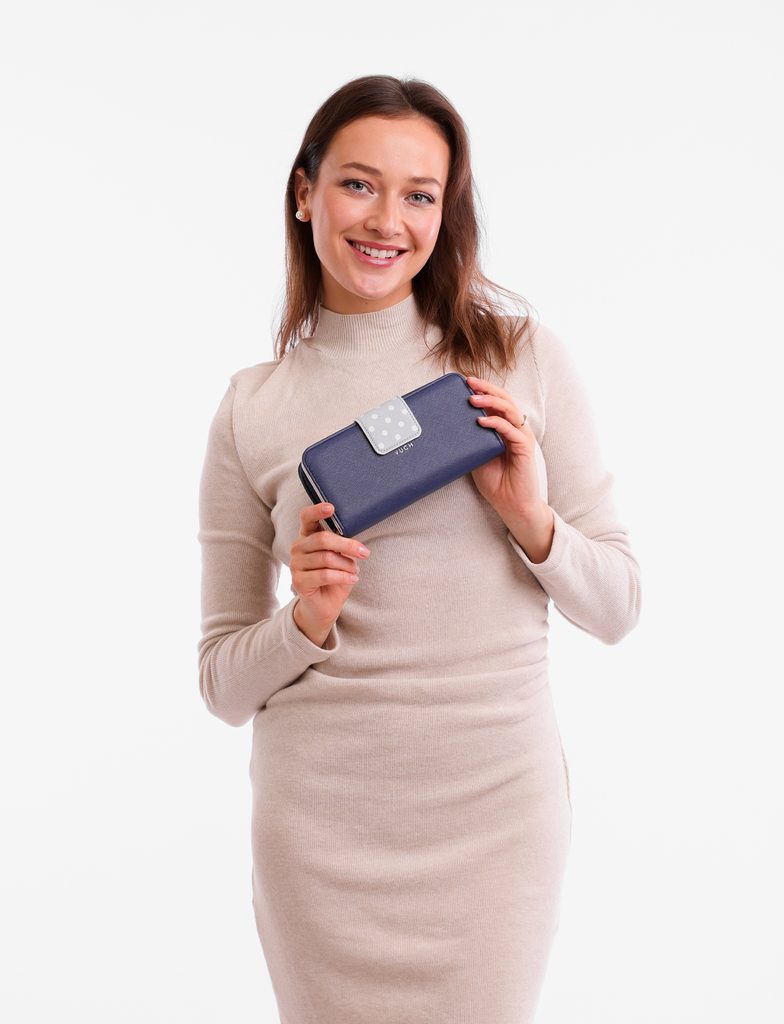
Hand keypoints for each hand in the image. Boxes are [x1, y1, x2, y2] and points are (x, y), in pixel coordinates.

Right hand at [290, 502, 370, 636]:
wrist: (325, 606)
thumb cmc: (335, 578)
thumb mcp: (342, 558)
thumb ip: (343, 545)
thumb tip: (356, 541)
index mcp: (308, 537)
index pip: (307, 518)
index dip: (317, 511)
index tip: (331, 507)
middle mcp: (298, 547)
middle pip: (323, 539)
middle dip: (348, 545)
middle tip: (365, 553)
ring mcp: (295, 564)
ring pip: (327, 558)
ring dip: (347, 565)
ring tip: (355, 571)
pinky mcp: (298, 581)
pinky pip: (325, 574)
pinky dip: (343, 576)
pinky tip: (353, 579)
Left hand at [466, 375, 542, 516]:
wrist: (512, 505)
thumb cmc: (496, 482)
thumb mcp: (476, 457)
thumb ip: (471, 441)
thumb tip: (450, 427)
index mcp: (505, 428)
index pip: (497, 402)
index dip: (484, 390)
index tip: (465, 383)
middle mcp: (515, 429)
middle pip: (504, 400)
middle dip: (486, 389)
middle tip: (469, 382)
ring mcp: (521, 437)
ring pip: (509, 410)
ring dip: (490, 402)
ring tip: (473, 399)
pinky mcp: (525, 449)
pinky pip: (511, 430)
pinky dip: (496, 423)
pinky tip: (482, 422)